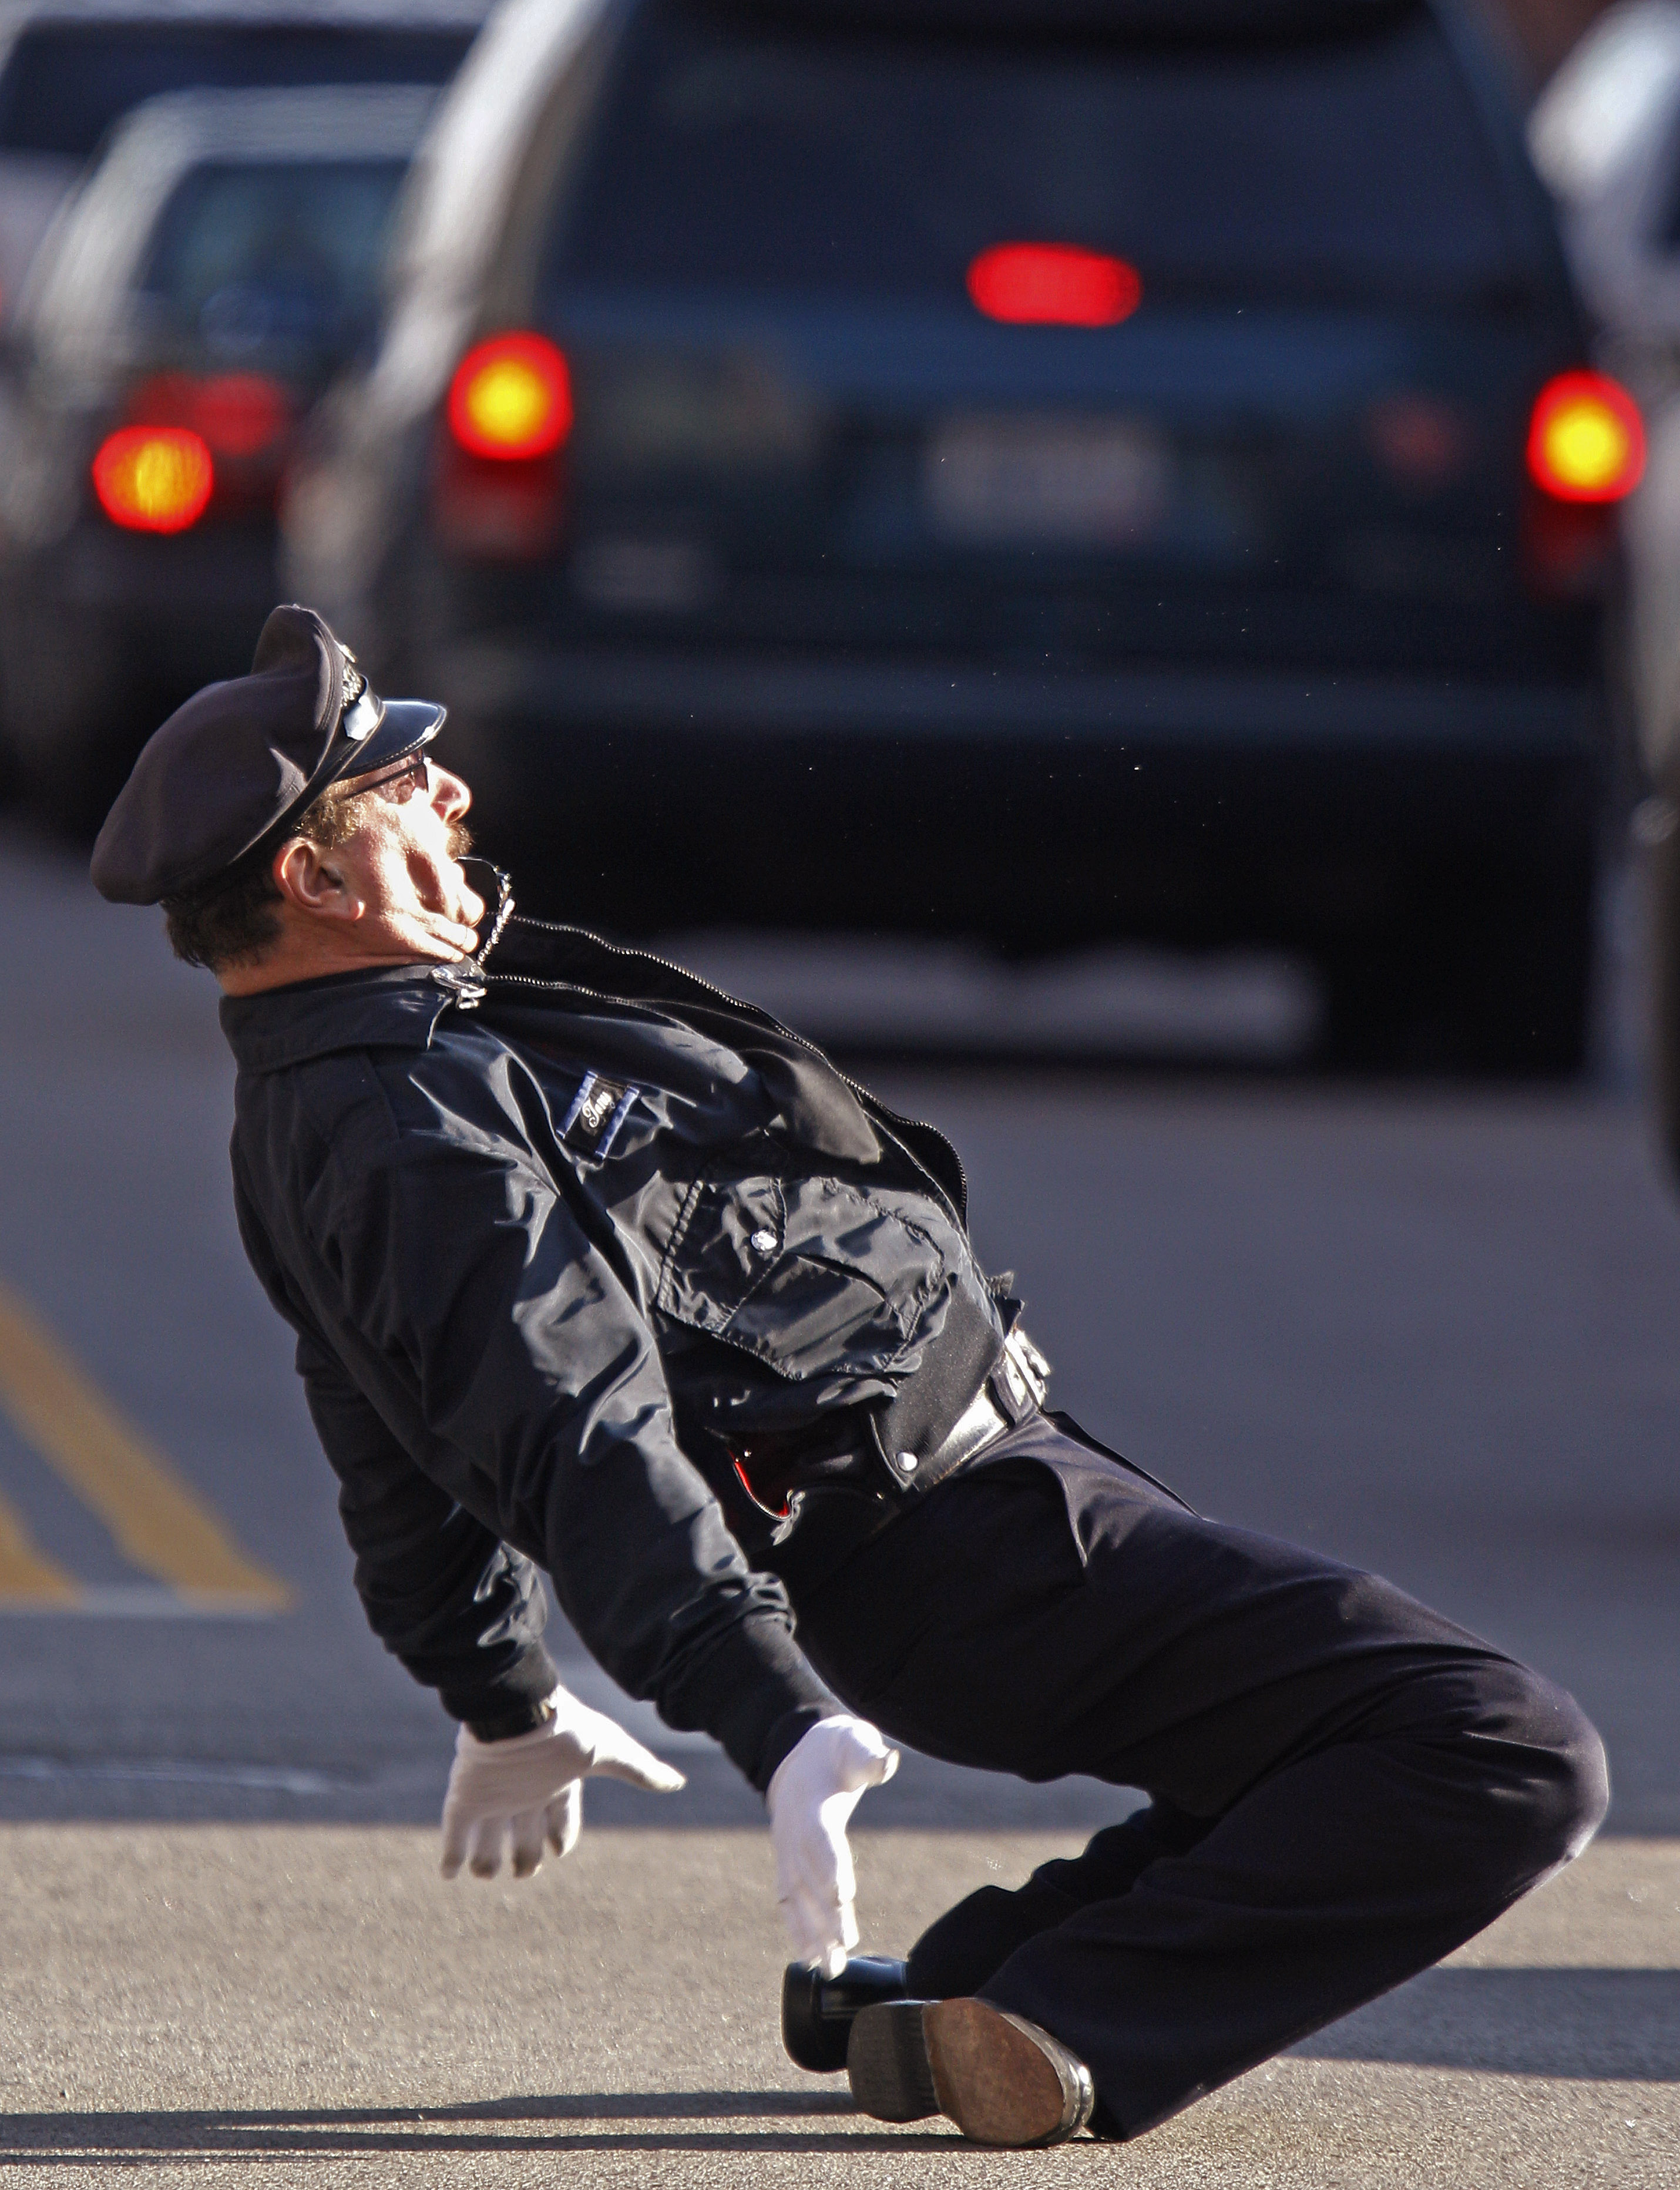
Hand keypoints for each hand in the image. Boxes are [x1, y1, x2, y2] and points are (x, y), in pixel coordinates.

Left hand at [440, 1685, 684, 1879]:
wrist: (519, 1712)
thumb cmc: (567, 1731)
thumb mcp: (609, 1752)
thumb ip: (639, 1769)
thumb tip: (677, 1782)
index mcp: (556, 1781)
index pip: (561, 1816)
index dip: (561, 1835)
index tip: (560, 1851)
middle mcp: (523, 1791)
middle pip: (524, 1832)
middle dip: (525, 1855)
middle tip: (524, 1873)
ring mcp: (492, 1796)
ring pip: (486, 1837)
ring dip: (485, 1860)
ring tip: (486, 1874)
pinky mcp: (464, 1798)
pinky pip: (453, 1834)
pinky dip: (450, 1856)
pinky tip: (447, 1873)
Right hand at [766, 1715, 898, 1977]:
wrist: (800, 1756)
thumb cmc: (838, 1750)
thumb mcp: (855, 1743)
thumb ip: (870, 1756)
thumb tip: (889, 1760)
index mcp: (813, 1803)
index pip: (820, 1838)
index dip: (830, 1865)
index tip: (842, 1895)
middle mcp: (794, 1832)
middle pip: (809, 1877)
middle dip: (825, 1913)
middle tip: (845, 1944)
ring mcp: (787, 1851)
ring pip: (797, 1897)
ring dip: (812, 1932)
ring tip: (831, 1965)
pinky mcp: (787, 1864)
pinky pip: (789, 1900)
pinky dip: (797, 1929)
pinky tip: (810, 1957)